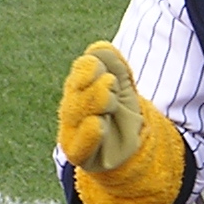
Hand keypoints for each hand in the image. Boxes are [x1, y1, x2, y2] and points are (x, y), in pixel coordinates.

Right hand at [58, 42, 144, 170]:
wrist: (131, 146)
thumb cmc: (123, 111)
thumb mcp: (123, 84)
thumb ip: (113, 64)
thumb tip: (100, 48)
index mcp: (79, 87)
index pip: (80, 71)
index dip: (89, 67)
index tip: (103, 69)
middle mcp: (72, 108)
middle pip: (76, 92)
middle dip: (94, 85)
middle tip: (111, 84)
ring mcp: (73, 132)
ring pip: (78, 115)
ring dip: (95, 102)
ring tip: (111, 101)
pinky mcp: (80, 154)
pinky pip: (80, 146)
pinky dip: (89, 135)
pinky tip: (98, 124)